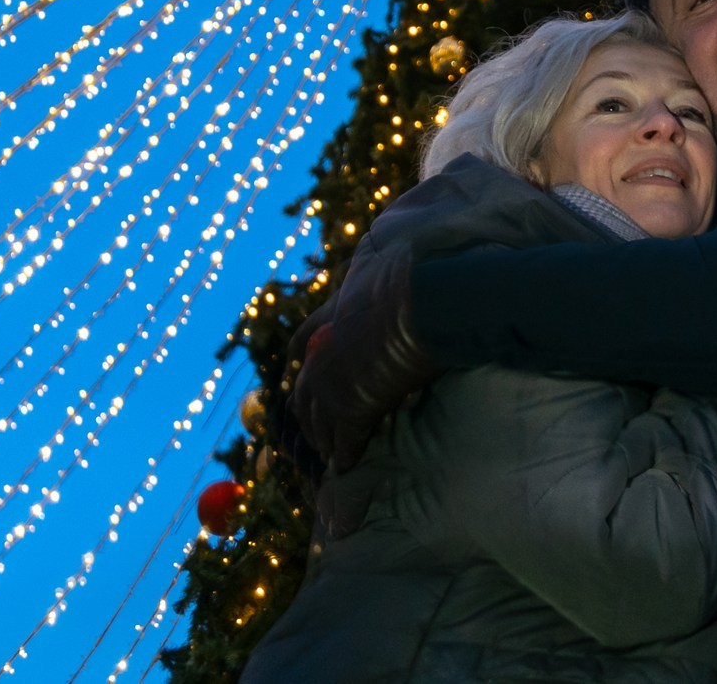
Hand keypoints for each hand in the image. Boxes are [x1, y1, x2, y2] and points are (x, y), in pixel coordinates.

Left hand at [289, 244, 436, 474]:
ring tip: (330, 453)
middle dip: (308, 414)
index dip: (297, 365)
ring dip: (323, 439)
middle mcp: (323, 352)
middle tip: (314, 430)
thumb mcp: (382, 269)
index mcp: (330, 317)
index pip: (301, 344)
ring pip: (319, 420)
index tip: (293, 380)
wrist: (423, 302)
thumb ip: (374, 274)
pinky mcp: (353, 408)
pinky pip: (345, 441)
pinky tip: (346, 466)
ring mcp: (334, 383)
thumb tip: (381, 250)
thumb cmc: (415, 282)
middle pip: (303, 392)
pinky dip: (345, 456)